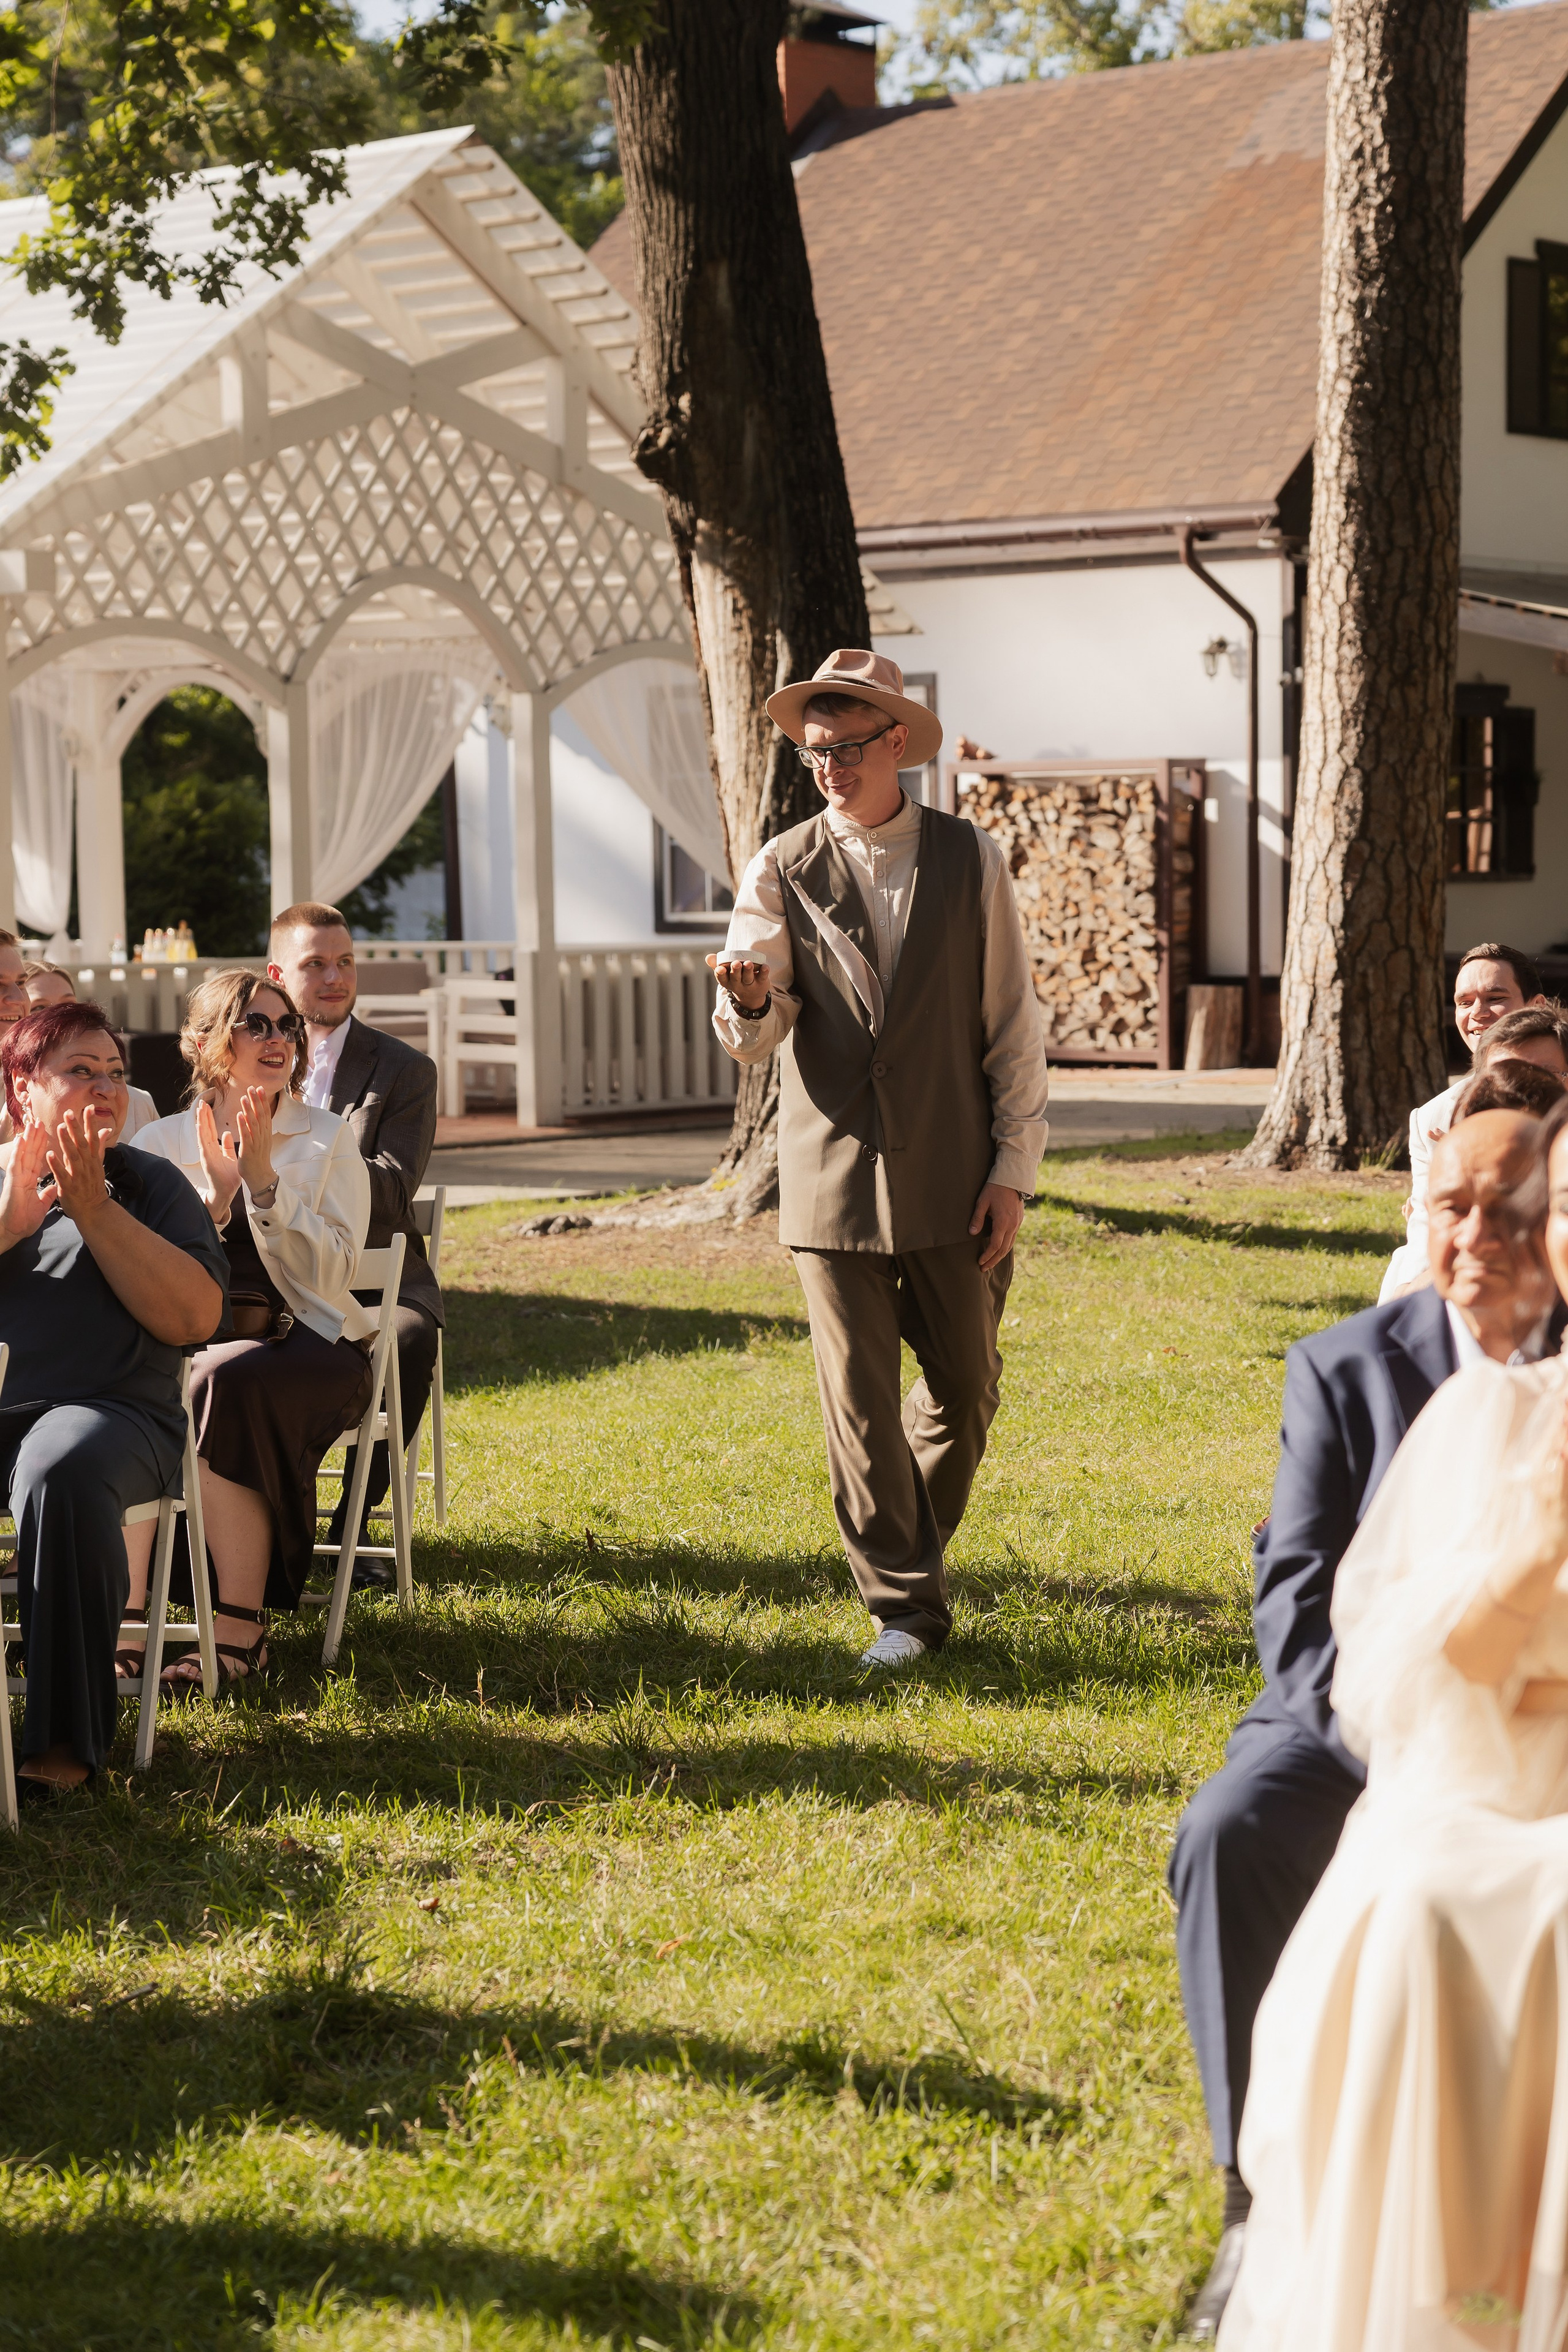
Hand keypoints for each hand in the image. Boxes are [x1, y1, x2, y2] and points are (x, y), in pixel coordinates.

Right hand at [0, 1116, 57, 1246]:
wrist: (13, 1231)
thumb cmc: (23, 1220)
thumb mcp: (41, 1205)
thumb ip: (48, 1194)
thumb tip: (55, 1186)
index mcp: (29, 1180)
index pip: (37, 1159)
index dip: (42, 1146)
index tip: (47, 1133)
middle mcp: (23, 1175)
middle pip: (30, 1152)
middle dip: (36, 1137)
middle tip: (41, 1121)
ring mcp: (16, 1177)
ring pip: (23, 1154)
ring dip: (28, 1139)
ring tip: (32, 1124)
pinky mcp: (12, 1181)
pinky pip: (15, 1163)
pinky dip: (18, 1151)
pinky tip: (21, 1139)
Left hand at [45, 1107, 112, 1230]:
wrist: (94, 1210)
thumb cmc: (93, 1186)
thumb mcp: (98, 1165)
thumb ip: (99, 1147)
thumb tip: (105, 1130)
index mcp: (93, 1160)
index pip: (93, 1138)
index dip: (90, 1123)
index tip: (88, 1108)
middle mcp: (87, 1165)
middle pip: (82, 1144)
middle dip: (76, 1128)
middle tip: (69, 1112)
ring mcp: (79, 1176)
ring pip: (73, 1156)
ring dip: (66, 1142)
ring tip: (60, 1128)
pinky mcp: (69, 1186)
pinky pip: (62, 1174)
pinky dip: (56, 1164)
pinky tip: (50, 1154)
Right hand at [195, 1098, 242, 1222]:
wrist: (227, 1190)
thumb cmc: (228, 1175)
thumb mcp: (230, 1156)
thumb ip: (228, 1145)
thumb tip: (228, 1132)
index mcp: (214, 1148)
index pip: (211, 1129)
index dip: (209, 1117)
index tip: (207, 1105)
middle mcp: (208, 1149)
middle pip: (205, 1129)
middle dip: (203, 1115)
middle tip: (201, 1102)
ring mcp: (206, 1154)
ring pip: (202, 1134)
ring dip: (200, 1121)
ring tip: (199, 1109)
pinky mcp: (206, 1160)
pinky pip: (203, 1145)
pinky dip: (201, 1135)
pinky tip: (200, 1126)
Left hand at [233, 1086, 275, 1196]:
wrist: (260, 1177)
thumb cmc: (258, 1159)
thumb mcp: (261, 1141)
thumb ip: (259, 1129)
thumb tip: (256, 1117)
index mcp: (265, 1134)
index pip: (265, 1114)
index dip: (262, 1101)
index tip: (259, 1088)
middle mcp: (263, 1136)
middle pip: (261, 1115)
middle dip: (257, 1101)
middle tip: (252, 1088)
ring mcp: (257, 1143)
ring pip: (254, 1123)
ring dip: (249, 1110)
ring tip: (245, 1097)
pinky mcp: (249, 1150)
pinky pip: (246, 1136)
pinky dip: (243, 1125)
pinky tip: (239, 1115)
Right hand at [706, 954, 769, 1010]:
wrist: (751, 996)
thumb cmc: (736, 979)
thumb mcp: (726, 974)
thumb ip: (717, 964)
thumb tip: (708, 957)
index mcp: (727, 981)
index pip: (722, 979)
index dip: (720, 974)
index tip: (719, 968)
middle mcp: (738, 985)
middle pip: (736, 978)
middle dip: (735, 971)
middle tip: (736, 963)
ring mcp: (750, 985)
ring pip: (748, 978)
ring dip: (748, 970)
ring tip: (748, 963)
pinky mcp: (761, 983)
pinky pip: (762, 978)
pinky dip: (764, 972)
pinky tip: (765, 966)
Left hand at [969, 1181, 1023, 1270]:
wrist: (1012, 1179)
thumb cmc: (994, 1189)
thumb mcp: (982, 1202)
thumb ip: (977, 1219)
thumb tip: (972, 1233)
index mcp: (1003, 1222)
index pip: (995, 1245)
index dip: (987, 1255)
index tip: (980, 1262)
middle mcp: (1012, 1226)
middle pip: (1003, 1249)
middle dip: (993, 1260)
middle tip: (984, 1268)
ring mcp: (1017, 1223)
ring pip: (1010, 1245)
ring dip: (1000, 1255)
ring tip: (991, 1262)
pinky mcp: (1019, 1220)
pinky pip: (1013, 1238)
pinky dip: (1006, 1247)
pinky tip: (999, 1249)